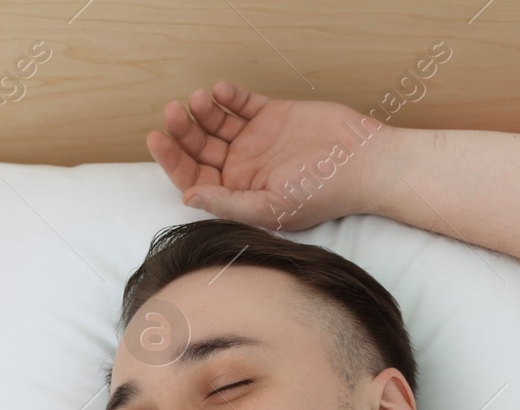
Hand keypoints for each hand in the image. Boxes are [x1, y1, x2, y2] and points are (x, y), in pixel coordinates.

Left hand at [146, 81, 391, 230]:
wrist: (362, 162)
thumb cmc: (322, 193)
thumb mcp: (271, 207)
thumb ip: (229, 204)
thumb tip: (188, 198)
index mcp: (238, 194)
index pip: (195, 178)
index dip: (172, 161)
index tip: (157, 139)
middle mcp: (243, 168)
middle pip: (200, 149)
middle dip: (182, 131)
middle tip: (172, 113)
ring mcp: (257, 141)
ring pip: (215, 123)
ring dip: (201, 111)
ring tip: (198, 99)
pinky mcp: (272, 115)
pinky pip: (242, 104)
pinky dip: (228, 96)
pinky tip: (220, 91)